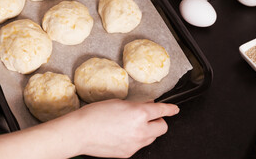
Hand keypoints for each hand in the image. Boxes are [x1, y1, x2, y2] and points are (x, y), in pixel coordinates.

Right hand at [0, 99, 178, 158]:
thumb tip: (148, 106)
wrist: (80, 132)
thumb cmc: (95, 114)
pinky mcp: (128, 153)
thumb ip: (137, 106)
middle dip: (159, 121)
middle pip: (162, 128)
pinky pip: (139, 145)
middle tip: (150, 117)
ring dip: (148, 130)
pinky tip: (123, 134)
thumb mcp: (119, 103)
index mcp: (139, 113)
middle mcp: (141, 130)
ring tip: (132, 125)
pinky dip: (137, 139)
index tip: (174, 110)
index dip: (171, 109)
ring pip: (152, 138)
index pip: (162, 111)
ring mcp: (135, 144)